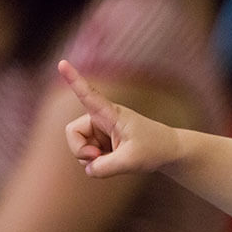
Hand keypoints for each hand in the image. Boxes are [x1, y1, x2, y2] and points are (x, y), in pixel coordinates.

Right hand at [58, 59, 177, 177]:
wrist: (169, 152)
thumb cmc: (154, 148)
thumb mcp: (131, 161)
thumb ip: (105, 167)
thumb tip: (89, 168)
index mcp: (110, 113)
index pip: (89, 95)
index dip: (73, 80)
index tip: (62, 62)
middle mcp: (101, 119)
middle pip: (73, 133)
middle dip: (80, 150)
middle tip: (97, 158)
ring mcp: (100, 131)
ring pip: (79, 148)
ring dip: (91, 159)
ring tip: (114, 160)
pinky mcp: (102, 143)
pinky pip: (88, 157)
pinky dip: (97, 163)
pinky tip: (114, 161)